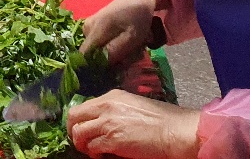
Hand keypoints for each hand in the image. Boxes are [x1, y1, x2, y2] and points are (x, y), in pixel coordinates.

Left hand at [68, 90, 201, 158]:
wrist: (176, 132)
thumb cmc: (163, 121)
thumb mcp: (134, 105)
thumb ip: (116, 110)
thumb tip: (104, 120)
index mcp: (112, 97)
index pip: (82, 107)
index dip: (79, 121)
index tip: (83, 130)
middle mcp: (106, 106)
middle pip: (74, 117)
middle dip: (74, 131)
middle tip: (83, 142)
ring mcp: (108, 123)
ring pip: (78, 134)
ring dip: (83, 144)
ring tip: (94, 151)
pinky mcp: (112, 140)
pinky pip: (92, 148)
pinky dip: (94, 154)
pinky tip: (103, 155)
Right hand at [81, 0, 159, 66]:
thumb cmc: (136, 15)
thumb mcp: (132, 36)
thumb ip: (116, 50)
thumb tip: (101, 65)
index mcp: (94, 31)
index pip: (84, 57)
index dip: (95, 68)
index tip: (113, 71)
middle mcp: (86, 30)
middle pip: (94, 56)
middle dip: (112, 61)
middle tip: (132, 57)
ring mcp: (89, 27)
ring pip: (98, 51)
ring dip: (116, 54)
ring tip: (133, 49)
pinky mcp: (94, 27)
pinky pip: (100, 44)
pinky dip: (114, 47)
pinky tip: (126, 43)